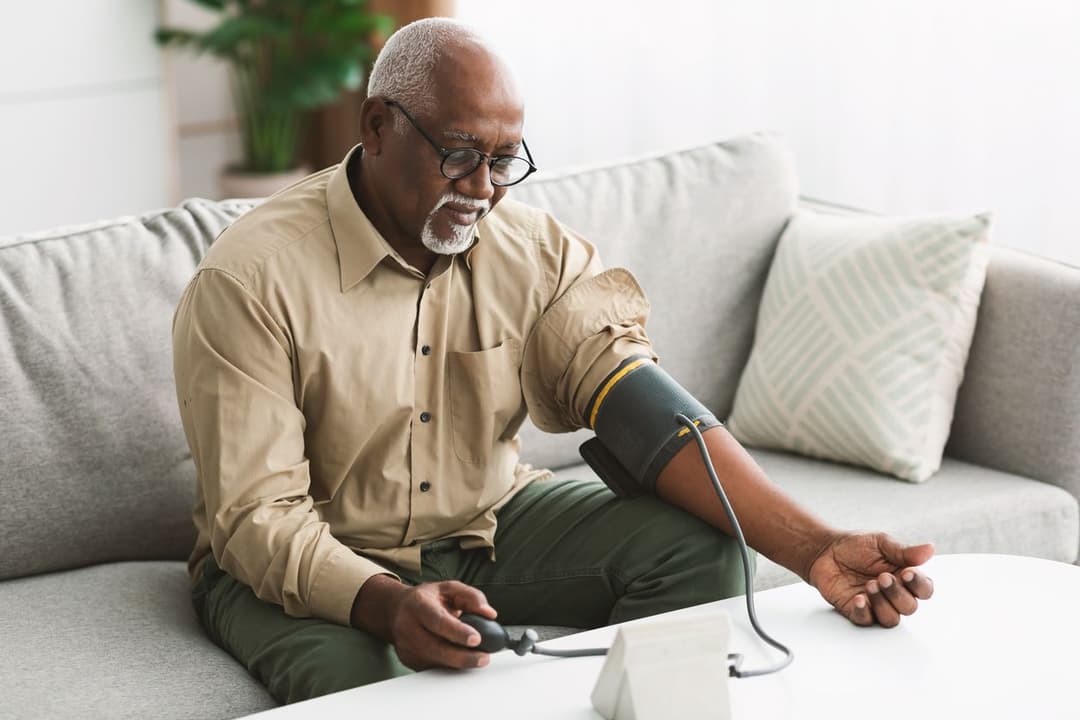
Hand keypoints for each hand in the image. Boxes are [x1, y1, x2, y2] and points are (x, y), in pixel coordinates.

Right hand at [353, 576, 497, 669]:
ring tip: (477, 659)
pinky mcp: (409, 661)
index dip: (458, 632)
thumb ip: (472, 596)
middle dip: (463, 657)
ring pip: (436, 662)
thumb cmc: (426, 599)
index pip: (438, 621)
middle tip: (483, 658)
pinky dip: (449, 667)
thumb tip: (489, 614)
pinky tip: (459, 659)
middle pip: (437, 648)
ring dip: (459, 664)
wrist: (396, 610)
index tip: (476, 639)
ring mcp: (407, 646)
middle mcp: (409, 626)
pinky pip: (433, 668)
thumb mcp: (449, 589)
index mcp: (419, 604)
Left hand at [808, 532, 934, 627]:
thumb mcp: (880, 543)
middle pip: (909, 607)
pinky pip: (866, 621)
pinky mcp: (857, 611)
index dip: (919, 585)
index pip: (924, 589)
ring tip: (869, 585)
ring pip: (891, 619)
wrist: (825, 551)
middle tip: (882, 577)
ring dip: (883, 604)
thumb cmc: (855, 546)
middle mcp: (893, 594)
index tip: (907, 573)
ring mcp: (876, 605)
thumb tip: (930, 549)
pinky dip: (864, 612)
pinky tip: (859, 598)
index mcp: (904, 577)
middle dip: (897, 593)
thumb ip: (904, 551)